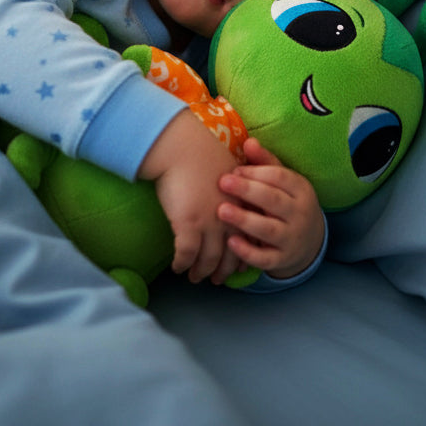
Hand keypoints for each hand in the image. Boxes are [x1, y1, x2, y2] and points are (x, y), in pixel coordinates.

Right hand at [138, 108, 242, 284]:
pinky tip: (177, 266)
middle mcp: (230, 217)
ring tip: (194, 277)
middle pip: (231, 253)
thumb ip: (232, 186)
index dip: (244, 253)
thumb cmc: (200, 151)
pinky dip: (182, 264)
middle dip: (224, 269)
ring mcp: (210, 224)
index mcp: (242, 203)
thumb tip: (228, 198)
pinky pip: (186, 255)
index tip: (239, 264)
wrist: (182, 146)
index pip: (248, 236)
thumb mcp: (226, 168)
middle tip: (217, 279)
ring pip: (208, 259)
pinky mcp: (189, 226)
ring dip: (201, 271)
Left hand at [216, 138, 324, 279]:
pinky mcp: (282, 260)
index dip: (256, 172)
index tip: (234, 169)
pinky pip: (265, 258)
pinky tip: (230, 241)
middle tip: (223, 182)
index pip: (280, 177)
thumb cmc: (286, 202)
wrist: (308, 242)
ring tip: (221, 210)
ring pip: (268, 229)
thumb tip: (248, 141)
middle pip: (274, 201)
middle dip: (247, 191)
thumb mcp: (282, 182)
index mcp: (300, 189)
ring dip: (244, 220)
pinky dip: (248, 251)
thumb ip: (265, 162)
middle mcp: (299, 214)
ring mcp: (292, 239)